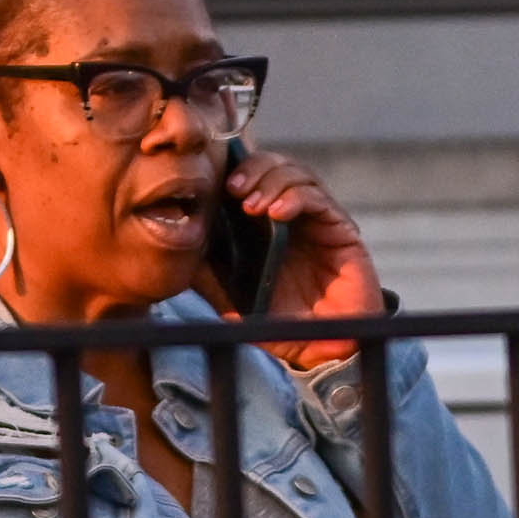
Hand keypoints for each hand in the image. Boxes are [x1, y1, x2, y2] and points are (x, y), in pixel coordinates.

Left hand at [227, 146, 386, 356]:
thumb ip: (209, 274)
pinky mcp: (342, 231)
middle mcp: (295, 215)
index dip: (236, 170)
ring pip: (297, 174)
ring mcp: (319, 220)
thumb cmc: (281, 324)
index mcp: (268, 224)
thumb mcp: (234, 298)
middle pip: (275, 165)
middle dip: (252, 169)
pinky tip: (278, 212)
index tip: (217, 184)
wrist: (325, 352)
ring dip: (271, 181)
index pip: (253, 177)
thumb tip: (176, 250)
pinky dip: (296, 197)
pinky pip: (319, 199)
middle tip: (234, 189)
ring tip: (253, 205)